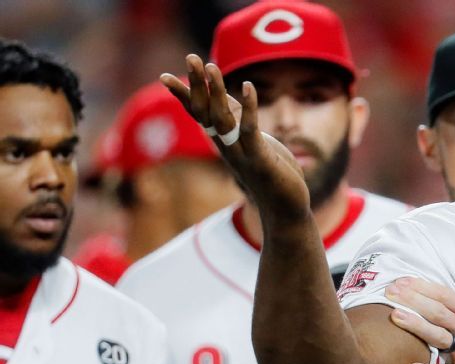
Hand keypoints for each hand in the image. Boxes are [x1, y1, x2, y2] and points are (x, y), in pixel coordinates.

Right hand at [160, 55, 309, 218]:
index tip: (165, 76)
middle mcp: (226, 147)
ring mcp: (241, 153)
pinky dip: (248, 107)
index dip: (183, 95)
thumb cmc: (271, 174)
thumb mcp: (252, 142)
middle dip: (198, 84)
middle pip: (205, 112)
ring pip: (222, 118)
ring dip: (216, 92)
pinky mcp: (260, 158)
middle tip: (190, 57)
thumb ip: (237, 121)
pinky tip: (248, 87)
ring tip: (211, 66)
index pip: (197, 115)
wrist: (284, 209)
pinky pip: (250, 129)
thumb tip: (223, 98)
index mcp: (222, 142)